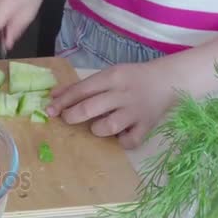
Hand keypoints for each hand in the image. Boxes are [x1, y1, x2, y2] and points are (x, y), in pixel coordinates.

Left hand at [45, 62, 177, 148]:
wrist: (168, 81)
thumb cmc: (130, 79)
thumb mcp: (107, 75)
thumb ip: (81, 87)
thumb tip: (53, 97)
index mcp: (112, 77)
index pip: (81, 90)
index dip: (62, 102)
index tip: (49, 111)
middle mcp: (123, 94)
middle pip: (91, 108)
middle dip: (73, 116)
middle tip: (69, 118)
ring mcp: (136, 112)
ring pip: (109, 126)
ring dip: (97, 129)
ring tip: (98, 126)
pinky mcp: (147, 126)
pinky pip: (130, 141)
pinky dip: (121, 142)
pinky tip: (119, 136)